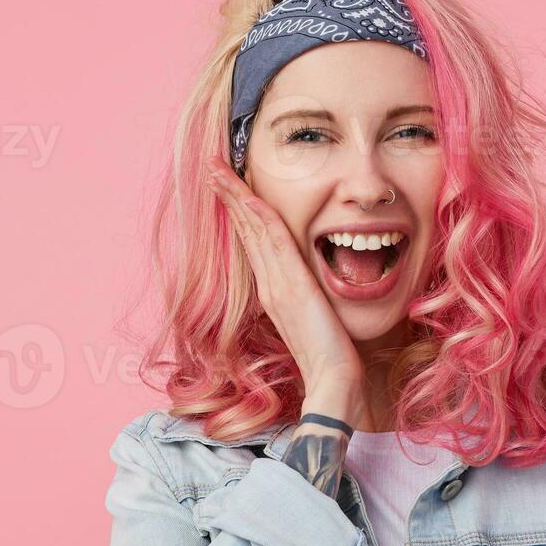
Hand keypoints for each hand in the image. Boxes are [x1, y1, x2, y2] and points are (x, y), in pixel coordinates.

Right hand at [204, 155, 368, 426]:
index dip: (240, 212)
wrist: (333, 379)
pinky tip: (246, 192)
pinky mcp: (289, 286)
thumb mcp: (317, 319)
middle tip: (213, 166)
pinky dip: (255, 214)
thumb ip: (309, 299)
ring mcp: (276, 284)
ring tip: (218, 168)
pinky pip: (269, 241)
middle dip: (229, 195)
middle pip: (244, 230)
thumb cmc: (332, 355)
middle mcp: (269, 285)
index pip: (253, 242)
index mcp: (274, 291)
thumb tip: (311, 287)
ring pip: (251, 229)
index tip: (230, 186)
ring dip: (234, 195)